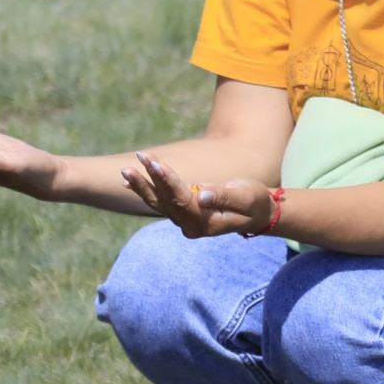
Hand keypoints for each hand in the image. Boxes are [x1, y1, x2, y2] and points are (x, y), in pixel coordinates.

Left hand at [121, 150, 274, 238]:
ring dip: (143, 185)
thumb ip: (224, 197)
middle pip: (165, 202)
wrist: (257, 214)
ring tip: (126, 170)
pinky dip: (145, 191)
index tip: (157, 164)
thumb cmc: (254, 202)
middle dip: (150, 180)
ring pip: (158, 203)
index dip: (169, 182)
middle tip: (140, 157)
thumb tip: (201, 195)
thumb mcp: (246, 198)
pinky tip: (128, 182)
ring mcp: (184, 222)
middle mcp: (191, 226)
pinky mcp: (182, 214)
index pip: (182, 201)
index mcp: (206, 224)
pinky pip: (160, 203)